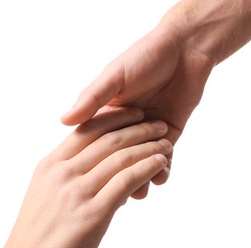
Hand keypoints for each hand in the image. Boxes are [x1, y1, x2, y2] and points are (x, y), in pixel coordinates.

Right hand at [0, 108, 171, 247]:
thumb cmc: (41, 229)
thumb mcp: (47, 193)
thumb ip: (70, 173)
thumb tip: (100, 165)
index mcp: (51, 164)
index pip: (86, 129)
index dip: (114, 117)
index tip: (133, 112)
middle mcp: (62, 173)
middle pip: (107, 140)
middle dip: (137, 129)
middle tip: (156, 124)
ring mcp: (76, 192)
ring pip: (120, 158)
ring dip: (148, 147)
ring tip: (165, 143)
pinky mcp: (93, 213)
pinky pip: (126, 181)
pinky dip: (146, 168)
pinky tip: (160, 164)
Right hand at [61, 16, 213, 183]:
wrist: (185, 50)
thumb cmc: (145, 57)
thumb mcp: (114, 76)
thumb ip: (93, 99)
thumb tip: (65, 121)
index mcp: (109, 111)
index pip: (98, 141)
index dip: (95, 160)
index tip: (88, 180)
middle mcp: (127, 123)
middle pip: (121, 155)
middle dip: (119, 174)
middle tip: (115, 195)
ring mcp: (149, 129)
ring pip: (143, 159)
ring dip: (142, 175)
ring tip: (140, 192)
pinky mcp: (170, 131)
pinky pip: (165, 155)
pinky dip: (163, 167)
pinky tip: (161, 176)